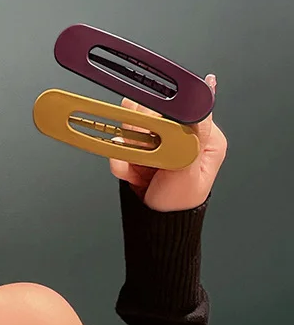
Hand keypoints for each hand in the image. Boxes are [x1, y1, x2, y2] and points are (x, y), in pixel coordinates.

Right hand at [110, 74, 226, 211]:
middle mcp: (181, 134)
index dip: (163, 114)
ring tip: (139, 168)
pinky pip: (122, 143)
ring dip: (129, 149)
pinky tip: (132, 173)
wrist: (155, 220)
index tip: (153, 129)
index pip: (182, 107)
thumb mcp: (190, 170)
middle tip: (147, 156)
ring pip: (133, 126)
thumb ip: (191, 137)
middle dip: (141, 136)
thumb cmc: (179, 202)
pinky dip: (121, 159)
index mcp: (204, 136)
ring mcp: (159, 141)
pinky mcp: (141, 149)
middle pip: (153, 113)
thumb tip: (198, 104)